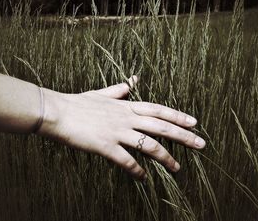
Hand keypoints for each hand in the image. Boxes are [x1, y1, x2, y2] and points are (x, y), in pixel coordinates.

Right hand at [38, 76, 205, 179]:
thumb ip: (120, 89)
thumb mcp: (101, 93)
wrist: (56, 112)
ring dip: (165, 157)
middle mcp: (125, 118)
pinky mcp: (104, 146)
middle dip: (183, 136)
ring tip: (177, 168)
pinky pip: (126, 160)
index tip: (194, 122)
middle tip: (201, 144)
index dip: (177, 116)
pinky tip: (144, 178)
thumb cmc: (78, 103)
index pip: (158, 110)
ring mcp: (116, 132)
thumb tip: (133, 80)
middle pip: (160, 126)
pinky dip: (137, 170)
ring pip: (148, 145)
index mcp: (125, 106)